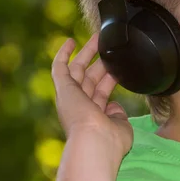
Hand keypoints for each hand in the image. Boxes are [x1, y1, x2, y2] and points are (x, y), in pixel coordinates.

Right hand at [51, 32, 133, 155]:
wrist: (95, 142)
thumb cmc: (111, 140)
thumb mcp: (120, 125)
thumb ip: (117, 114)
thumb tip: (114, 105)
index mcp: (93, 117)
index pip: (101, 93)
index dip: (109, 78)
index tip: (118, 66)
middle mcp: (80, 107)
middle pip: (90, 78)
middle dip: (100, 62)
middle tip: (109, 46)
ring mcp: (70, 98)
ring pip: (78, 70)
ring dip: (88, 53)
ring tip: (98, 37)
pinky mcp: (63, 89)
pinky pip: (59, 68)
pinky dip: (63, 54)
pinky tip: (70, 41)